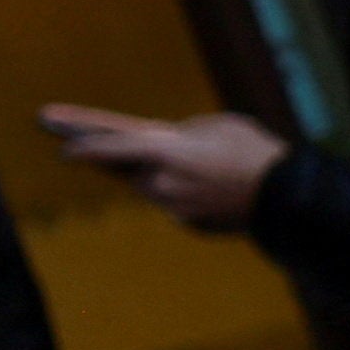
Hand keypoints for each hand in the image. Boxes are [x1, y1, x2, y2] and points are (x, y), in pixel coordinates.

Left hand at [38, 105, 287, 232]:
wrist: (286, 196)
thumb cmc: (251, 149)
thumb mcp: (213, 125)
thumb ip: (178, 135)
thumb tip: (160, 148)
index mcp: (162, 150)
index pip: (107, 148)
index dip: (81, 147)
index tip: (63, 149)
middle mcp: (160, 182)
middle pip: (128, 169)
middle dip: (121, 157)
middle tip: (104, 138)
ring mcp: (172, 207)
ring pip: (151, 187)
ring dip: (158, 174)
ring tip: (195, 163)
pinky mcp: (187, 223)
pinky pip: (175, 202)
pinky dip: (183, 192)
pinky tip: (210, 184)